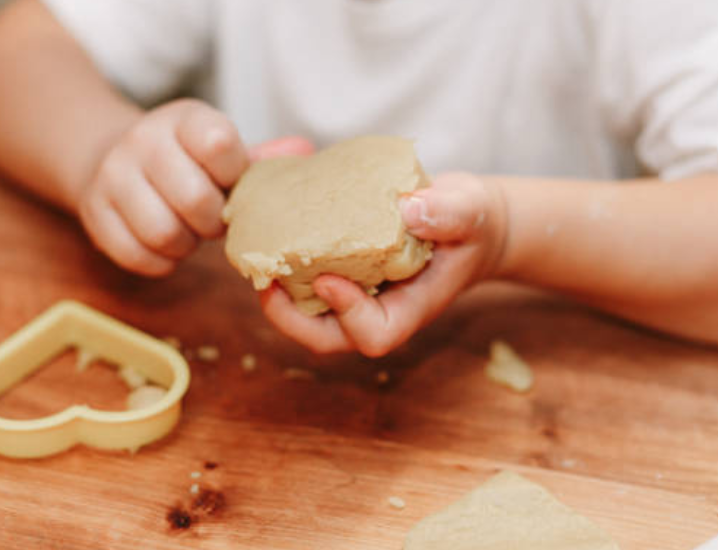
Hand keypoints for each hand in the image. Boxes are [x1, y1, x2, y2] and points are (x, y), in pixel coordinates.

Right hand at [77, 99, 247, 275]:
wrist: (116, 158)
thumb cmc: (187, 163)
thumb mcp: (221, 150)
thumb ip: (261, 158)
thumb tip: (302, 149)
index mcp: (185, 119)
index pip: (219, 144)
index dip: (234, 177)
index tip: (229, 183)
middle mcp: (143, 140)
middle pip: (195, 199)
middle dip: (213, 222)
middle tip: (212, 219)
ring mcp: (112, 174)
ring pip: (164, 233)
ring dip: (186, 245)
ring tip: (188, 231)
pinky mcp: (94, 211)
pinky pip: (137, 256)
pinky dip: (161, 262)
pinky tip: (165, 246)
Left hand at [261, 173, 507, 356]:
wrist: (462, 220)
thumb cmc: (472, 223)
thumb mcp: (470, 212)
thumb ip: (449, 214)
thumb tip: (409, 210)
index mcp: (409, 308)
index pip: (374, 334)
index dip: (348, 316)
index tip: (327, 279)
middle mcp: (376, 308)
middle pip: (327, 336)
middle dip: (291, 319)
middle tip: (266, 283)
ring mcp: (356, 293)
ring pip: (309, 313)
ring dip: (279, 294)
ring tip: (257, 260)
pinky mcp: (342, 271)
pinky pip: (306, 281)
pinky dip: (285, 265)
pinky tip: (269, 233)